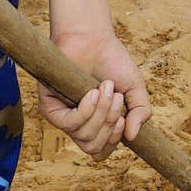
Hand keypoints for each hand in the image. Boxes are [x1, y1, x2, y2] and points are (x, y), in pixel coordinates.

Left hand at [40, 0, 150, 160]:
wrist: (93, 39)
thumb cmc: (112, 61)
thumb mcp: (135, 88)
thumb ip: (141, 112)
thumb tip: (132, 137)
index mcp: (96, 124)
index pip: (101, 151)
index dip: (114, 141)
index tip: (123, 117)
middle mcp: (78, 124)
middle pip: (93, 147)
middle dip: (110, 125)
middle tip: (117, 98)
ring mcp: (63, 117)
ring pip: (84, 137)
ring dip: (102, 112)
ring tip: (106, 88)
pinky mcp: (49, 108)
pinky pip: (69, 124)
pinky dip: (87, 109)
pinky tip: (92, 92)